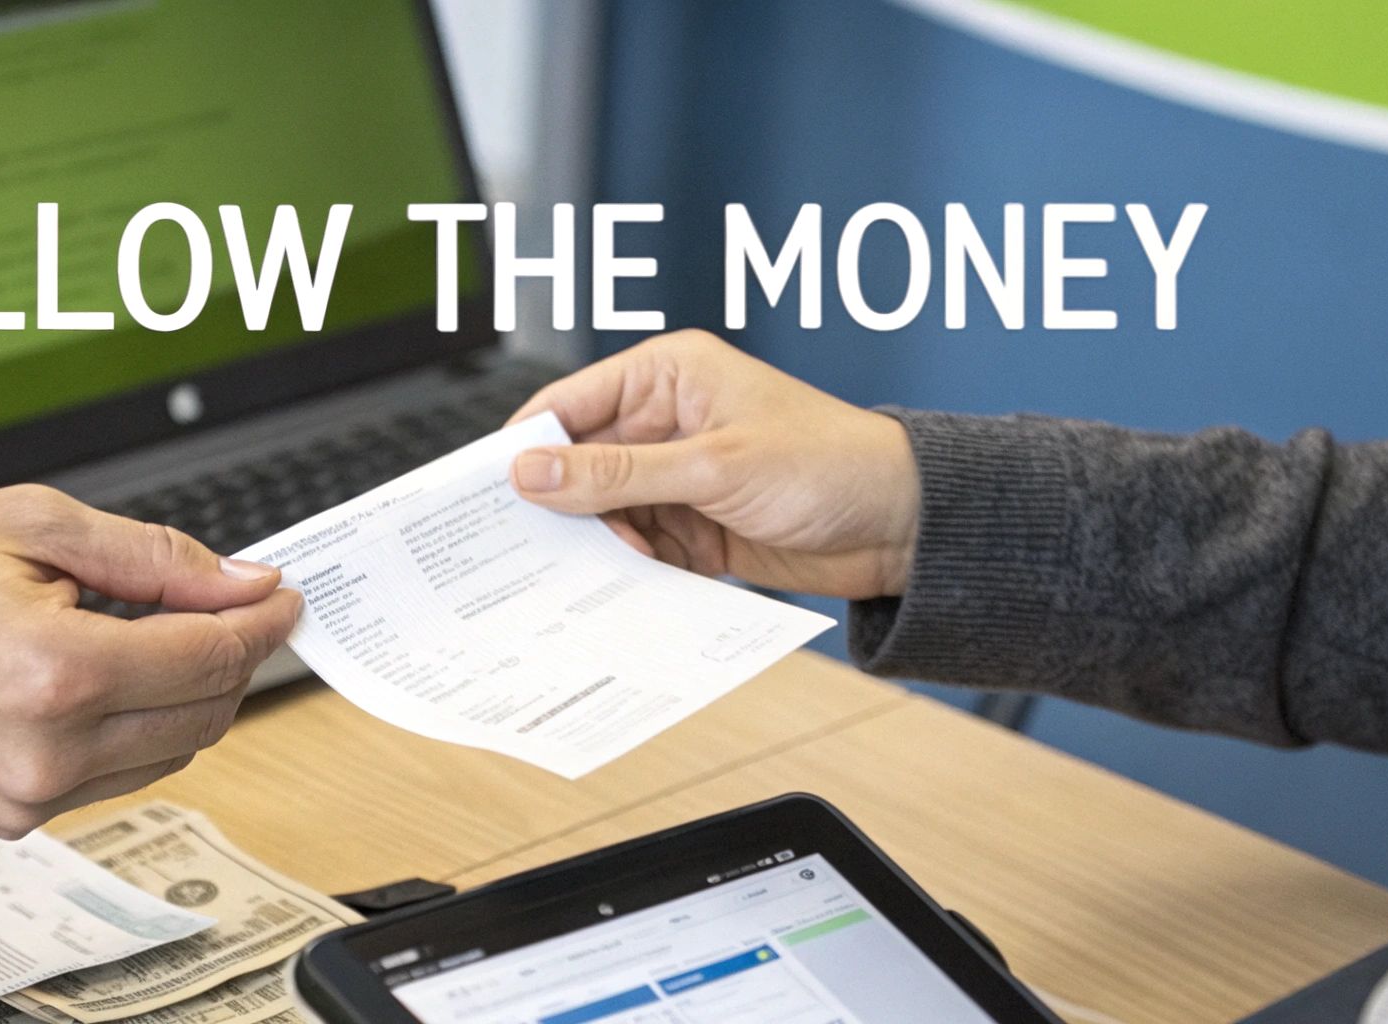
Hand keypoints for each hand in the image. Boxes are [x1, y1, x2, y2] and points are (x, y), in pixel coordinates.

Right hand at [508, 330, 919, 599]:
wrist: (903, 525)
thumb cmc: (828, 464)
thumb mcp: (713, 466)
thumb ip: (618, 473)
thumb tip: (532, 473)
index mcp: (668, 375)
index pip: (570, 405)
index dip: (526, 447)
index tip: (485, 492)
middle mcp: (666, 421)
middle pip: (581, 464)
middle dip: (559, 507)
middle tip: (521, 550)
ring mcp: (680, 477)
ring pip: (606, 513)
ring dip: (598, 546)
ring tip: (580, 578)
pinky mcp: (696, 526)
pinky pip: (641, 549)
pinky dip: (631, 571)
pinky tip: (621, 592)